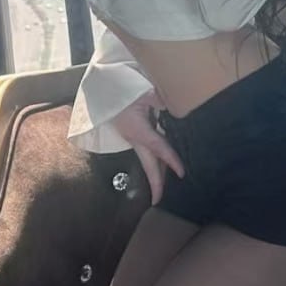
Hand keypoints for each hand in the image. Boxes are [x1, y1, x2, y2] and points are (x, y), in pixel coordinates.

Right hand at [113, 89, 184, 204]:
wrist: (104, 86)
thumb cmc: (122, 88)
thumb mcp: (143, 91)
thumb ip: (159, 99)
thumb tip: (172, 106)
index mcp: (137, 129)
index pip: (158, 148)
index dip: (170, 160)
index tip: (181, 173)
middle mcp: (133, 137)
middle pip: (147, 163)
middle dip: (154, 182)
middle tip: (158, 200)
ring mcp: (131, 135)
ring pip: (146, 157)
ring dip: (155, 171)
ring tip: (163, 185)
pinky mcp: (131, 131)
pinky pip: (145, 148)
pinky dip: (154, 157)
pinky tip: (160, 160)